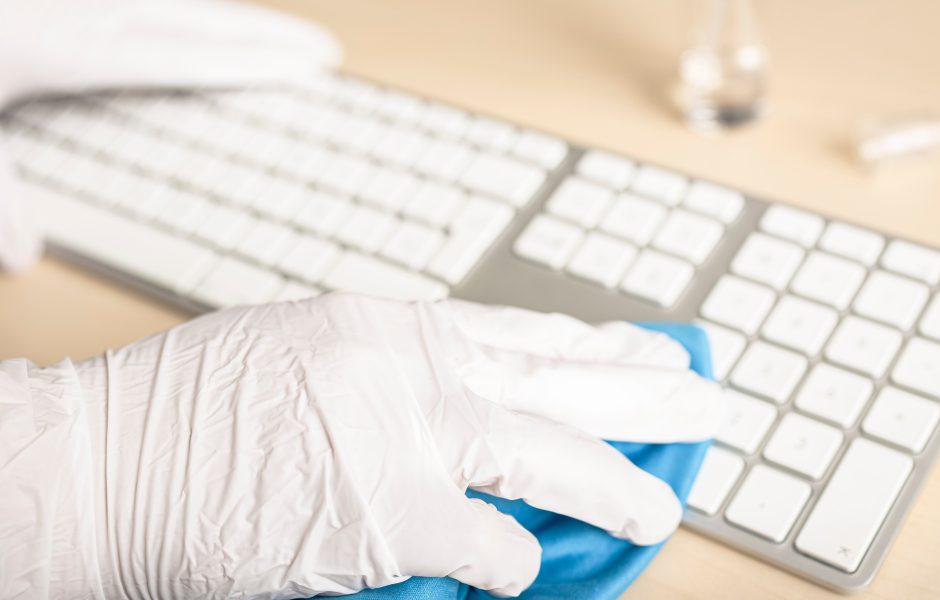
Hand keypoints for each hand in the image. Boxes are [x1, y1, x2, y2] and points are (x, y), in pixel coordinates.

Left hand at [0, 0, 339, 270]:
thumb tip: (20, 258)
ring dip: (225, 14)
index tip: (313, 66)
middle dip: (265, 32)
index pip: (184, 55)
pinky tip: (182, 15)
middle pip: (195, 13)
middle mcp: (77, 6)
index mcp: (63, 46)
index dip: (255, 62)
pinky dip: (174, 8)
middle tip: (322, 47)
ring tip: (268, 33)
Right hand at [0, 294, 722, 597]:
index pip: (527, 331)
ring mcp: (404, 437)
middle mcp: (411, 368)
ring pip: (547, 451)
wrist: (109, 458)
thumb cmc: (198, 410)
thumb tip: (471, 402)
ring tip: (663, 501)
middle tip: (708, 399)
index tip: (651, 350)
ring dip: (613, 482)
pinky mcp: (387, 516)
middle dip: (646, 391)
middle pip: (561, 375)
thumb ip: (400, 377)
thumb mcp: (316, 353)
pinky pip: (489, 545)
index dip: (598, 343)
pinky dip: (515, 561)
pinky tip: (528, 567)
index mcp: (394, 324)